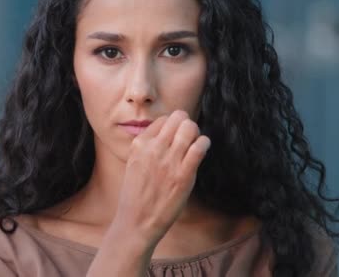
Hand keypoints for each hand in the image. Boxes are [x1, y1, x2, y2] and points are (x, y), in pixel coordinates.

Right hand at [111, 109, 210, 245]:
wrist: (137, 221)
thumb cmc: (137, 194)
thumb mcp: (134, 163)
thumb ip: (148, 146)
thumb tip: (168, 131)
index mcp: (139, 144)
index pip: (163, 119)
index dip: (172, 126)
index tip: (175, 137)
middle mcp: (153, 149)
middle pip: (178, 118)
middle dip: (186, 124)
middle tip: (188, 137)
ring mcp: (169, 161)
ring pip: (190, 128)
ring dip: (195, 133)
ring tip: (195, 143)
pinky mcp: (183, 175)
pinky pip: (200, 146)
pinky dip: (204, 143)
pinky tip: (202, 149)